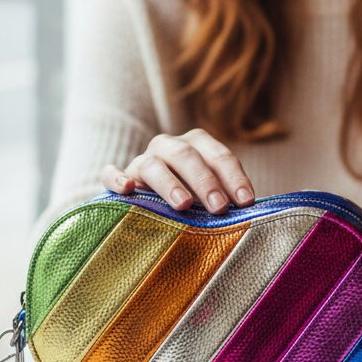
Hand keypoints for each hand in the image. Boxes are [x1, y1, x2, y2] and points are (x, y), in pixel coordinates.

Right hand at [101, 130, 254, 212]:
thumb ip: (225, 199)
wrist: (147, 204)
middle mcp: (168, 147)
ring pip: (153, 165)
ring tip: (183, 205)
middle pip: (186, 155)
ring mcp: (142, 161)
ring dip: (169, 183)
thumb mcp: (210, 196)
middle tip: (219, 207)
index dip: (234, 177)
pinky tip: (127, 190)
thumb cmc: (192, 201)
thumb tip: (250, 216)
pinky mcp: (118, 179)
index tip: (246, 203)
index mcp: (196, 145)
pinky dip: (117, 178)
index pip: (218, 155)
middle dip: (205, 181)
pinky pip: (111, 174)